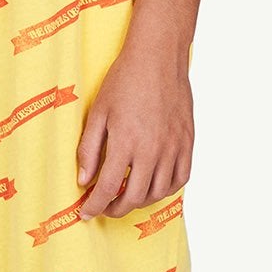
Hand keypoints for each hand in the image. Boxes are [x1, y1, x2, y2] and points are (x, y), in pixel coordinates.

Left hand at [76, 35, 193, 218]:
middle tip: (105, 207)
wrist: (157, 58)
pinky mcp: (187, 142)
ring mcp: (173, 147)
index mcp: (125, 142)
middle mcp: (152, 150)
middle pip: (134, 197)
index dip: (94, 206)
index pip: (108, 189)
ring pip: (158, 192)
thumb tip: (84, 180)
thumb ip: (89, 149)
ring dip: (140, 201)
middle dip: (115, 209)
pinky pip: (181, 178)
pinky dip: (166, 189)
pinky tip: (154, 186)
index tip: (86, 213)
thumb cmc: (124, 81)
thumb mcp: (98, 113)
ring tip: (127, 196)